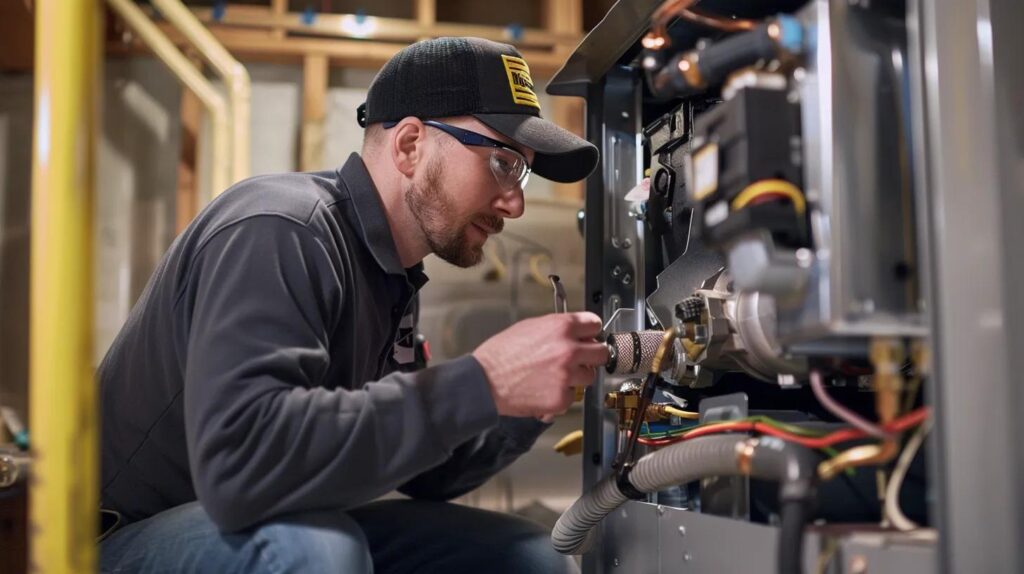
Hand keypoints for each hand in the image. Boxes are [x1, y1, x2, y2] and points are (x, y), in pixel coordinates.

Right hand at [472, 312, 607, 418]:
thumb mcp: (529, 327)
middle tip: (580, 359)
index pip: (595, 324)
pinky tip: (545, 388)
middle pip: (601, 352)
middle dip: (592, 355)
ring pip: (589, 376)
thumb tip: (574, 333)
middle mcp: (568, 350)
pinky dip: (562, 394)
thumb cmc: (501, 354)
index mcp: (561, 328)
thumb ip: (557, 328)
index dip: (591, 332)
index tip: (590, 337)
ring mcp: (567, 376)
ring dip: (577, 376)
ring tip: (555, 376)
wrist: (484, 381)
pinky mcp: (561, 398)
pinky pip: (572, 395)